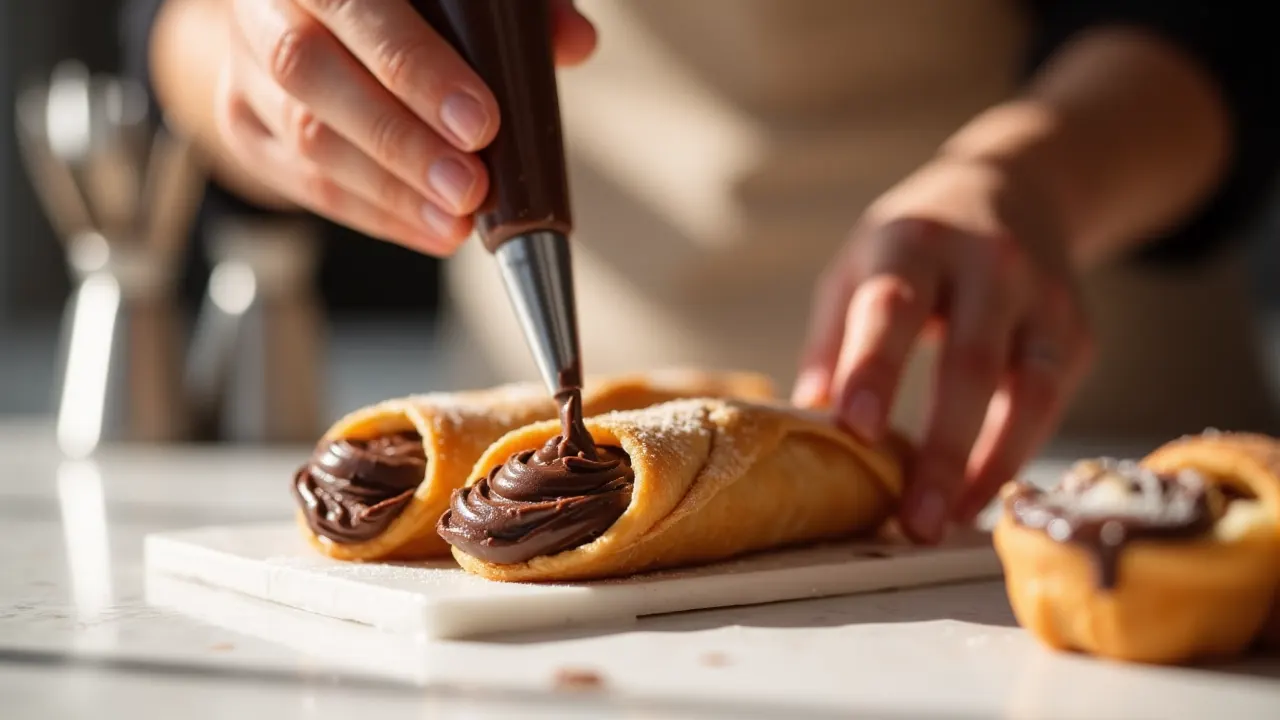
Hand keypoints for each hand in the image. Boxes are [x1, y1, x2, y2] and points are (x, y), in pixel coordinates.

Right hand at [215, 0, 595, 254]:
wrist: (307, 8)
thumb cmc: (397, 2)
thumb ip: (514, 7)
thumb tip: (574, 43)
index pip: (353, 3)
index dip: (414, 66)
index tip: (481, 122)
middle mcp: (264, 5)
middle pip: (311, 72)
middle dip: (400, 140)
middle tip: (472, 187)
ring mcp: (243, 66)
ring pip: (304, 137)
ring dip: (391, 190)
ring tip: (458, 221)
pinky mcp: (242, 123)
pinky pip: (302, 183)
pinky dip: (376, 214)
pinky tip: (432, 230)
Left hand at [793, 155, 1095, 542]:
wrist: (1016, 186)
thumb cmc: (915, 244)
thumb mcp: (857, 266)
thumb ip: (832, 340)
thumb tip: (805, 425)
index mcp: (914, 242)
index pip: (893, 305)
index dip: (875, 368)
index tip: (855, 430)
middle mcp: (988, 263)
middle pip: (968, 361)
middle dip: (942, 448)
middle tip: (913, 519)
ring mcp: (1042, 297)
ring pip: (1028, 391)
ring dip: (990, 467)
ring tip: (950, 524)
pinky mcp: (1076, 333)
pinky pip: (1050, 403)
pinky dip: (1017, 454)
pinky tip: (981, 497)